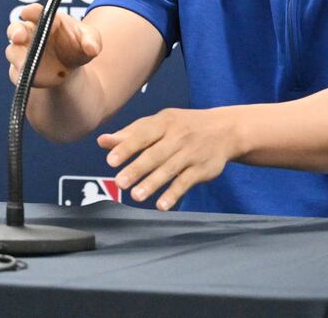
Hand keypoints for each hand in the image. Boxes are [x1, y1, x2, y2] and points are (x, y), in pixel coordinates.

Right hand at [5, 3, 101, 88]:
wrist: (70, 69)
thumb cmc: (76, 45)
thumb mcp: (90, 38)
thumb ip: (92, 40)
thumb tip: (92, 48)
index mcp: (46, 20)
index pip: (35, 11)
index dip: (30, 11)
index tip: (28, 13)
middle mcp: (30, 33)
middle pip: (15, 29)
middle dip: (15, 31)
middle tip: (19, 37)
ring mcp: (23, 52)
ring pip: (13, 51)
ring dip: (17, 56)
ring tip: (25, 63)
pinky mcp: (20, 70)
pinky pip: (15, 72)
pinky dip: (20, 74)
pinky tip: (29, 77)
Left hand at [97, 108, 238, 210]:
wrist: (225, 129)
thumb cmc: (183, 126)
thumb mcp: (159, 123)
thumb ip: (131, 134)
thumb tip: (102, 141)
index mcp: (163, 122)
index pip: (142, 135)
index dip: (126, 148)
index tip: (110, 161)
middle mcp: (177, 136)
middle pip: (154, 154)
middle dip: (137, 168)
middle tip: (119, 182)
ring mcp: (191, 153)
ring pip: (170, 169)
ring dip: (153, 183)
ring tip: (136, 196)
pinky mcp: (202, 169)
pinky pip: (186, 182)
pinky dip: (174, 194)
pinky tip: (161, 205)